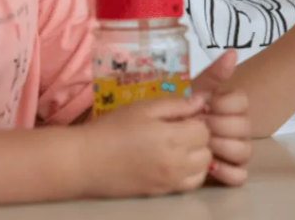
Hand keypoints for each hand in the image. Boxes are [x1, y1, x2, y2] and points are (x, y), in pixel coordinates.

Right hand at [82, 95, 210, 197]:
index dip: (196, 119)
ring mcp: (170, 181)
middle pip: (206, 149)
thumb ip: (175, 104)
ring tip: (180, 146)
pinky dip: (191, 173)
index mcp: (172, 138)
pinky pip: (191, 185)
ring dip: (197, 156)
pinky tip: (175, 162)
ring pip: (203, 168)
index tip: (183, 115)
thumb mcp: (143, 107)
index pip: (204, 129)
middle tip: (181, 129)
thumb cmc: (112, 128)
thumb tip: (201, 101)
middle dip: (199, 137)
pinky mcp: (162, 192)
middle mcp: (176, 163)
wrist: (87, 161)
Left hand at [190, 50, 252, 186]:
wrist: (165, 138)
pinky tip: (211, 166)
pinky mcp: (232, 172)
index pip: (242, 101)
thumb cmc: (183, 112)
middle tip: (201, 125)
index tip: (206, 104)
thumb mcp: (194, 91)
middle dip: (220, 125)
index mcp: (233, 106)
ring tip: (204, 145)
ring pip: (245, 150)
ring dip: (223, 147)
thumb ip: (213, 74)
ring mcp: (238, 150)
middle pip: (245, 126)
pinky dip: (227, 172)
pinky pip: (240, 175)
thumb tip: (232, 52)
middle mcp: (239, 128)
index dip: (223, 103)